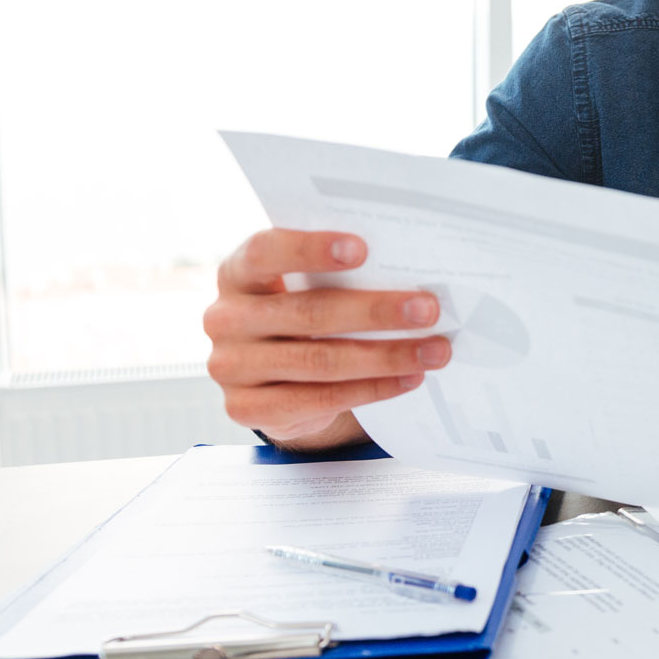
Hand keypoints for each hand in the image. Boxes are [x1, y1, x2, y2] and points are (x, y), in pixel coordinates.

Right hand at [205, 229, 450, 448]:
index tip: (363, 249)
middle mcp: (225, 318)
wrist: (272, 376)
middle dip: (376, 311)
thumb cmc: (301, 313)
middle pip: (308, 312)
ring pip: (319, 361)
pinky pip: (318, 399)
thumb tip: (411, 271)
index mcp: (237, 272)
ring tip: (434, 350)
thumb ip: (337, 275)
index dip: (311, 250)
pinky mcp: (245, 408)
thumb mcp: (305, 286)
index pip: (266, 252)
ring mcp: (230, 367)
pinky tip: (408, 379)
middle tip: (427, 309)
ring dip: (386, 356)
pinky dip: (371, 389)